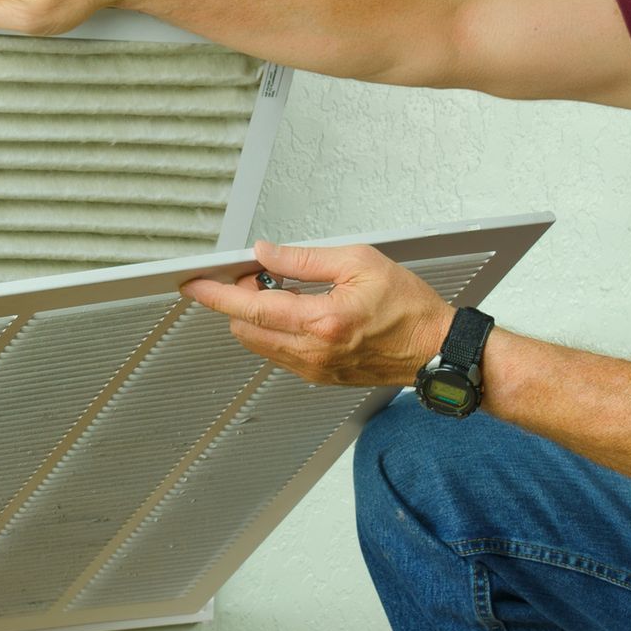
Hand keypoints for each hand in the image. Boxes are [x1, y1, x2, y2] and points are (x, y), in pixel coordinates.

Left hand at [181, 241, 455, 386]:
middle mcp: (312, 352)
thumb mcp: (359, 262)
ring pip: (259, 343)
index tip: (194, 283)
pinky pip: (280, 354)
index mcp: (321, 321)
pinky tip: (296, 311)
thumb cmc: (409, 307)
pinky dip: (275, 331)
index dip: (216, 293)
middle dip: (239, 299)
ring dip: (257, 316)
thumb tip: (265, 253)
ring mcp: (314, 369)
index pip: (251, 307)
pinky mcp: (320, 376)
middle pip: (246, 329)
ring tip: (281, 289)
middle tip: (256, 272)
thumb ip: (304, 259)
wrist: (436, 350)